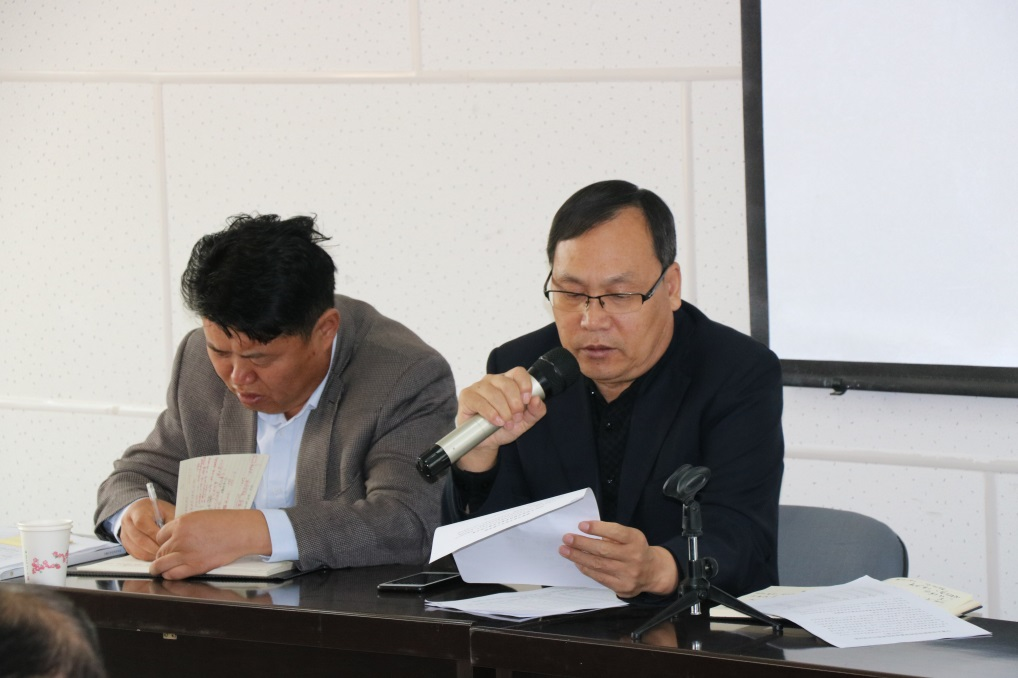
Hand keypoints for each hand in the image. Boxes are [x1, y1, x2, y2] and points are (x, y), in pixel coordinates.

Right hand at [120, 498, 176, 560]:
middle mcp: (127, 522)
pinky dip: (145, 557)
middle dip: (154, 548)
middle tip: (166, 554)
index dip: (155, 535)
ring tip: (162, 557)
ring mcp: (124, 533)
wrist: (141, 510)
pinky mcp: (125, 543)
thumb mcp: (166, 510)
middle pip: (139, 539)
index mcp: (137, 511)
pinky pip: (134, 553)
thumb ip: (170, 520)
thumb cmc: (157, 510)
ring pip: (136, 548)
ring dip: (150, 554)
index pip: (142, 524)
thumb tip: (177, 534)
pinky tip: (155, 557)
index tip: (167, 542)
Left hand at [150, 509, 270, 579]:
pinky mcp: (195, 566)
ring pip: (161, 564)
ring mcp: (186, 553)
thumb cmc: (227, 522)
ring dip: (158, 568)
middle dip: (160, 555)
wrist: (242, 532)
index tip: (165, 545)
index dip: (162, 542)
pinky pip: (173, 574)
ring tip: (157, 570)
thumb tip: (175, 535)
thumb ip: (185, 526)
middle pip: (159, 551)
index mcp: (182, 523)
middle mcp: (180, 538)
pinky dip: (169, 575)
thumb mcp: (201, 516)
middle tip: (162, 558)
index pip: (160, 535)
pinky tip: (170, 574)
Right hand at [454, 367, 547, 471]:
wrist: (486, 442)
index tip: (527, 400)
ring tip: (506, 423)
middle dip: (515, 404)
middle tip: (516, 418)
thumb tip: (537, 399)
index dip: (525, 385)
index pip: (518, 372)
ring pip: (494, 393)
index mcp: (508, 381)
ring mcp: (478, 386)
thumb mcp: (525, 421)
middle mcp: (493, 380)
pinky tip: (496, 422)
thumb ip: (536, 411)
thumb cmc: (504, 427)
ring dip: (503, 411)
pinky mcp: (467, 396)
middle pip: (507, 384)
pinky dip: (490, 413)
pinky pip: (480, 402)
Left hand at [559, 521, 677, 597]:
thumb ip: (612, 533)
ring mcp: (628, 574)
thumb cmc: (636, 549)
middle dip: (582, 544)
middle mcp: (633, 557)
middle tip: (567, 538)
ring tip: (565, 550)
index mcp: (636, 540)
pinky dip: (586, 568)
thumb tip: (585, 532)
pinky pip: (599, 577)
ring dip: (578, 557)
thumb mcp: (631, 536)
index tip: (581, 525)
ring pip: (598, 565)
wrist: (653, 572)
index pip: (616, 532)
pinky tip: (577, 562)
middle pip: (603, 550)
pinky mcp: (622, 587)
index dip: (598, 528)